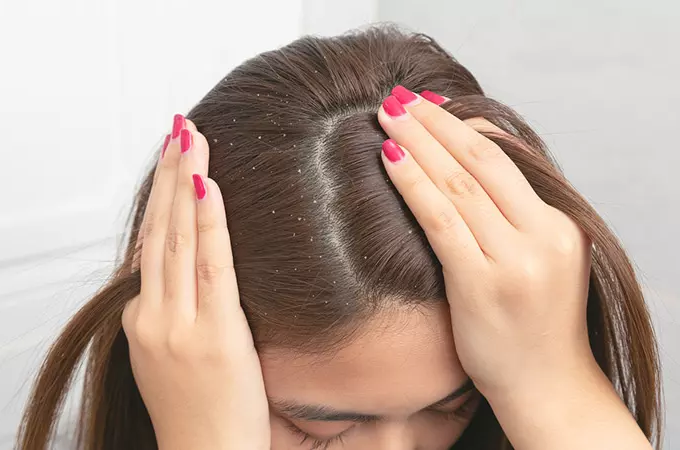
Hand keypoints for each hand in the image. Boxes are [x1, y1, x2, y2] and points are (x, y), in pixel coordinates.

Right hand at [122, 115, 269, 449]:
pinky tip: (206, 187)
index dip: (159, 199)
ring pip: (176, 238)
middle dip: (169, 174)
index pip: (150, 245)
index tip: (170, 161)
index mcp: (143, 320)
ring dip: (184, 183)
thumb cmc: (198, 413)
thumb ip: (177, 311)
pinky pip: (209, 266)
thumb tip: (193, 274)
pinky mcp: (212, 334)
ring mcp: (177, 324)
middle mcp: (152, 316)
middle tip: (179, 129)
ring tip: (191, 139)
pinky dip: (206, 223)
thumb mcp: (172, 356)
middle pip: (158, 231)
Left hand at [377, 88, 650, 448]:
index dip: (463, 125)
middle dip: (435, 123)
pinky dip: (413, 185)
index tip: (431, 107)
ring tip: (386, 114)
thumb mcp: (541, 260)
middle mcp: (543, 235)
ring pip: (458, 184)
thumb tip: (468, 165)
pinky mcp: (482, 284)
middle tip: (399, 97)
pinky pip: (440, 220)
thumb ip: (514, 216)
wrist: (547, 386)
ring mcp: (515, 260)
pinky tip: (389, 159)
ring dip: (418, 143)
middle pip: (480, 160)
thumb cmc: (536, 324)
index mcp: (560, 224)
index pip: (506, 156)